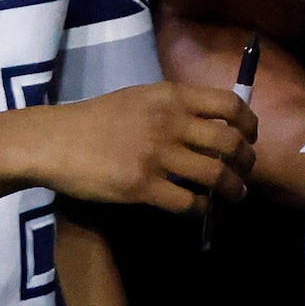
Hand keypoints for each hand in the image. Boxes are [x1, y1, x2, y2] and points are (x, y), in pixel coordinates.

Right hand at [25, 82, 254, 214]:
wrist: (55, 141)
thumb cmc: (96, 119)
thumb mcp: (139, 97)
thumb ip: (173, 107)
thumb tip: (209, 125)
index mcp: (170, 97)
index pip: (229, 105)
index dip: (248, 124)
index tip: (249, 138)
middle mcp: (170, 122)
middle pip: (230, 143)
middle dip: (246, 162)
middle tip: (245, 172)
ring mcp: (157, 156)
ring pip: (216, 175)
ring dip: (233, 189)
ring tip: (235, 195)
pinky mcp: (142, 187)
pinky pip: (188, 203)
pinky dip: (202, 208)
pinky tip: (200, 208)